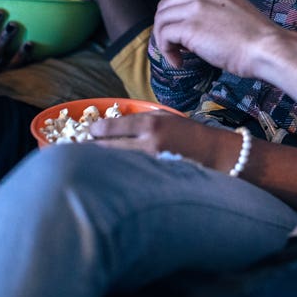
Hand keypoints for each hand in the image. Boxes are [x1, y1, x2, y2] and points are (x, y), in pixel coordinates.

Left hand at [88, 112, 238, 170]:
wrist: (216, 155)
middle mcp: (148, 143)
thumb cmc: (190, 133)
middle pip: (107, 148)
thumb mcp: (167, 117)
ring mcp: (150, 164)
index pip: (111, 127)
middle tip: (81, 151)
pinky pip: (129, 175)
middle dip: (91, 149)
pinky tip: (112, 177)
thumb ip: (141, 120)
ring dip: (103, 163)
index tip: (90, 132)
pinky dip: (119, 175)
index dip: (95, 131)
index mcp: (151, 123)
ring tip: (92, 164)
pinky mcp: (155, 180)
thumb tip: (111, 126)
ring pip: (116, 163)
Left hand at [153, 0, 284, 77]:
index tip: (180, 33)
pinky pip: (164, 36)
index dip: (174, 14)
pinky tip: (179, 62)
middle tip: (173, 46)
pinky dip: (167, 51)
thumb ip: (214, 13)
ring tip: (176, 56)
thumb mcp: (234, 13)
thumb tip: (192, 30)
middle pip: (166, 5)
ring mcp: (196, 7)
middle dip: (165, 26)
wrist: (268, 49)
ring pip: (161, 19)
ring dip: (164, 40)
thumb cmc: (257, 40)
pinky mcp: (190, 26)